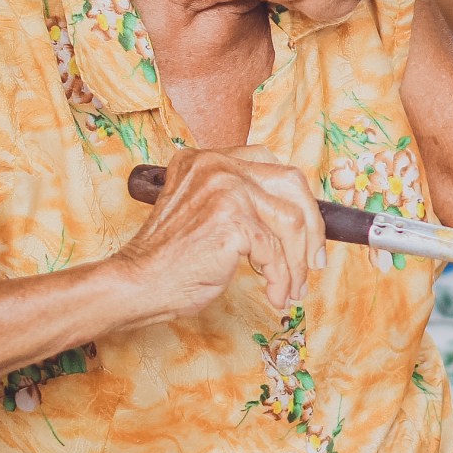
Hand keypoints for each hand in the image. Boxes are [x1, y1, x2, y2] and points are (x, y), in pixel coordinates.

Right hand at [108, 147, 326, 327]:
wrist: (137, 283)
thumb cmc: (172, 259)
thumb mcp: (207, 213)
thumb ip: (242, 201)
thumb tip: (297, 218)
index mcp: (208, 159)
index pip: (273, 166)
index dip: (299, 200)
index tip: (308, 231)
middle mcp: (216, 165)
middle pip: (292, 185)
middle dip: (312, 228)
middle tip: (314, 261)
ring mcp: (224, 189)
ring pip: (290, 222)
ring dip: (298, 262)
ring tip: (293, 287)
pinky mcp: (231, 219)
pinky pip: (274, 252)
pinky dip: (281, 278)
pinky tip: (275, 294)